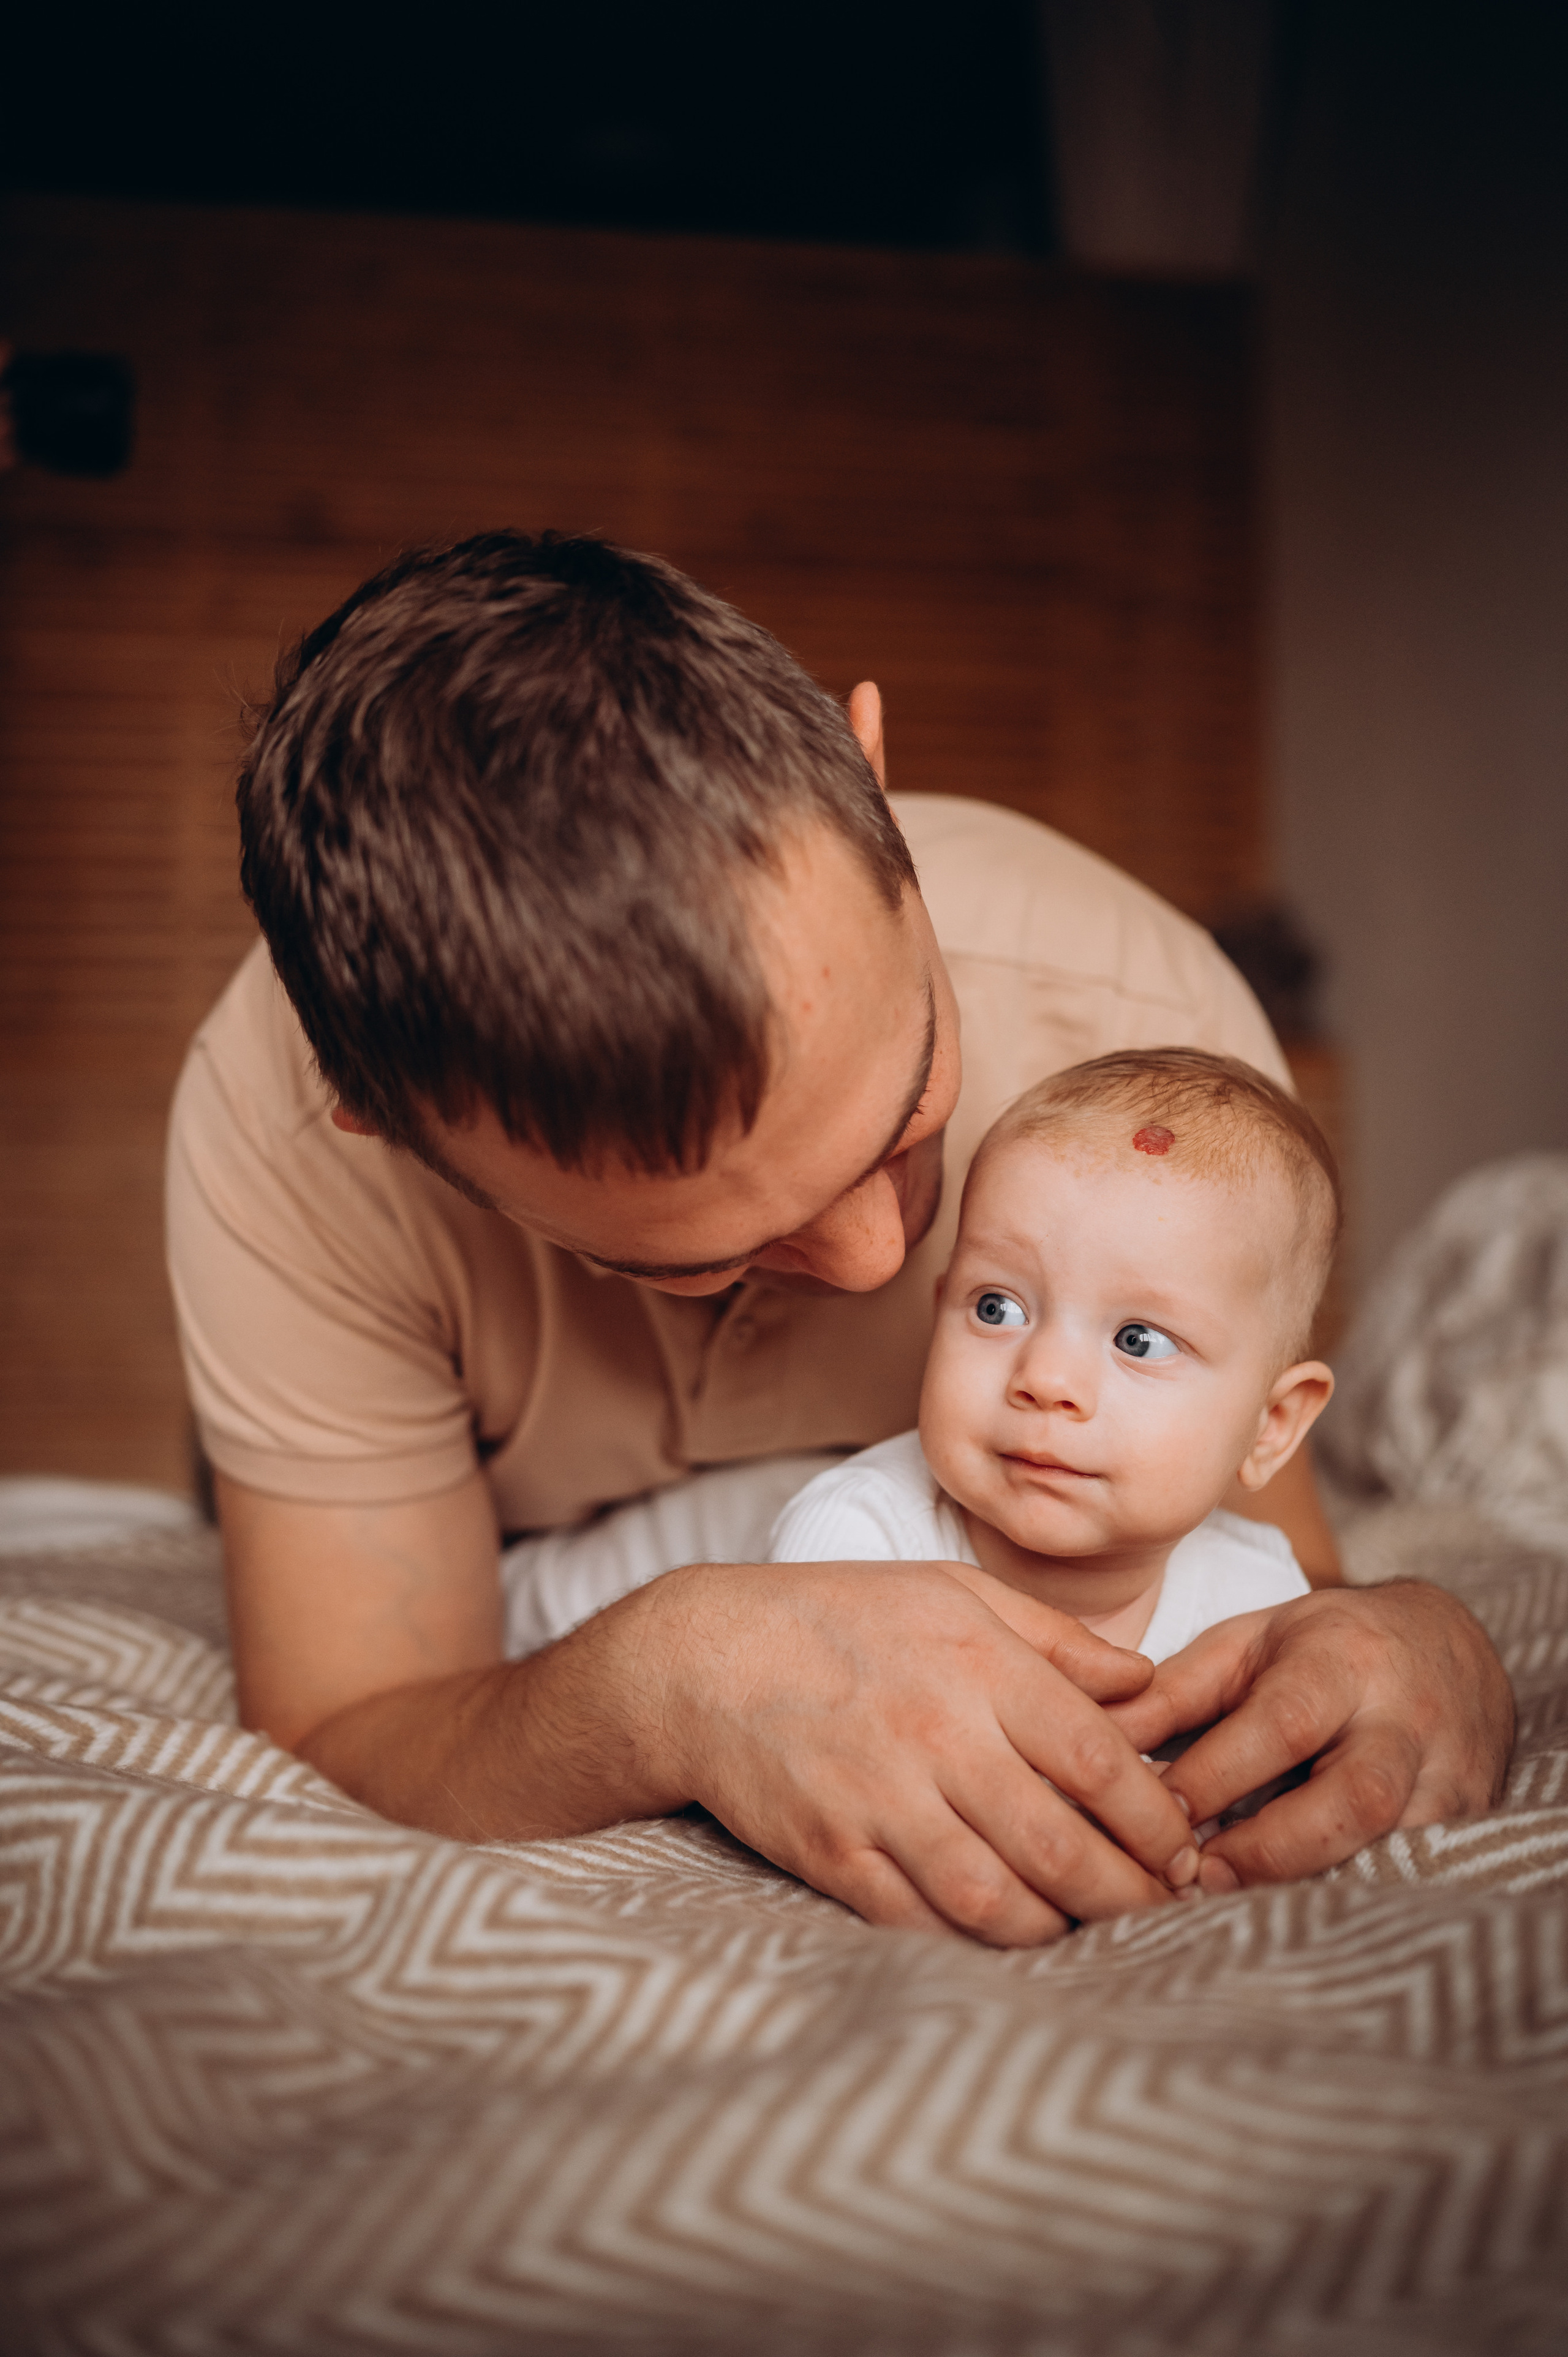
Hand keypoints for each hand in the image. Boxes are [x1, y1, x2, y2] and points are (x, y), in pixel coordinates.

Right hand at [605, 1556, 1200, 1946]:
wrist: (701, 1659)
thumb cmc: (839, 1618)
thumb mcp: (954, 1593)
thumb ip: (1057, 1642)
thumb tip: (1146, 1687)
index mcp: (978, 1668)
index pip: (1101, 1761)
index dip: (1159, 1820)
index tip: (1187, 1849)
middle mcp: (936, 1737)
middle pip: (1062, 1847)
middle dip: (1130, 1896)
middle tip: (1164, 1913)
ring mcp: (879, 1803)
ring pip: (997, 1903)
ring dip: (1059, 1931)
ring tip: (1092, 1930)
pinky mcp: (831, 1855)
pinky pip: (920, 1925)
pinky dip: (973, 1946)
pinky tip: (1006, 1939)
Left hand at [1105, 1580, 1513, 1892]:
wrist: (1447, 1647)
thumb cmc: (1324, 1648)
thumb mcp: (1248, 1645)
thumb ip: (1172, 1692)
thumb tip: (1093, 1738)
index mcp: (1342, 1660)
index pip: (1281, 1724)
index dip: (1217, 1777)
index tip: (1157, 1819)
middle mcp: (1406, 1720)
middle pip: (1355, 1799)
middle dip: (1272, 1849)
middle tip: (1197, 1880)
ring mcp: (1450, 1779)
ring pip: (1393, 1849)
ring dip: (1311, 1886)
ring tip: (1236, 1909)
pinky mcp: (1471, 1825)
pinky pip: (1414, 1874)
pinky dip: (1353, 1900)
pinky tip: (1295, 1916)